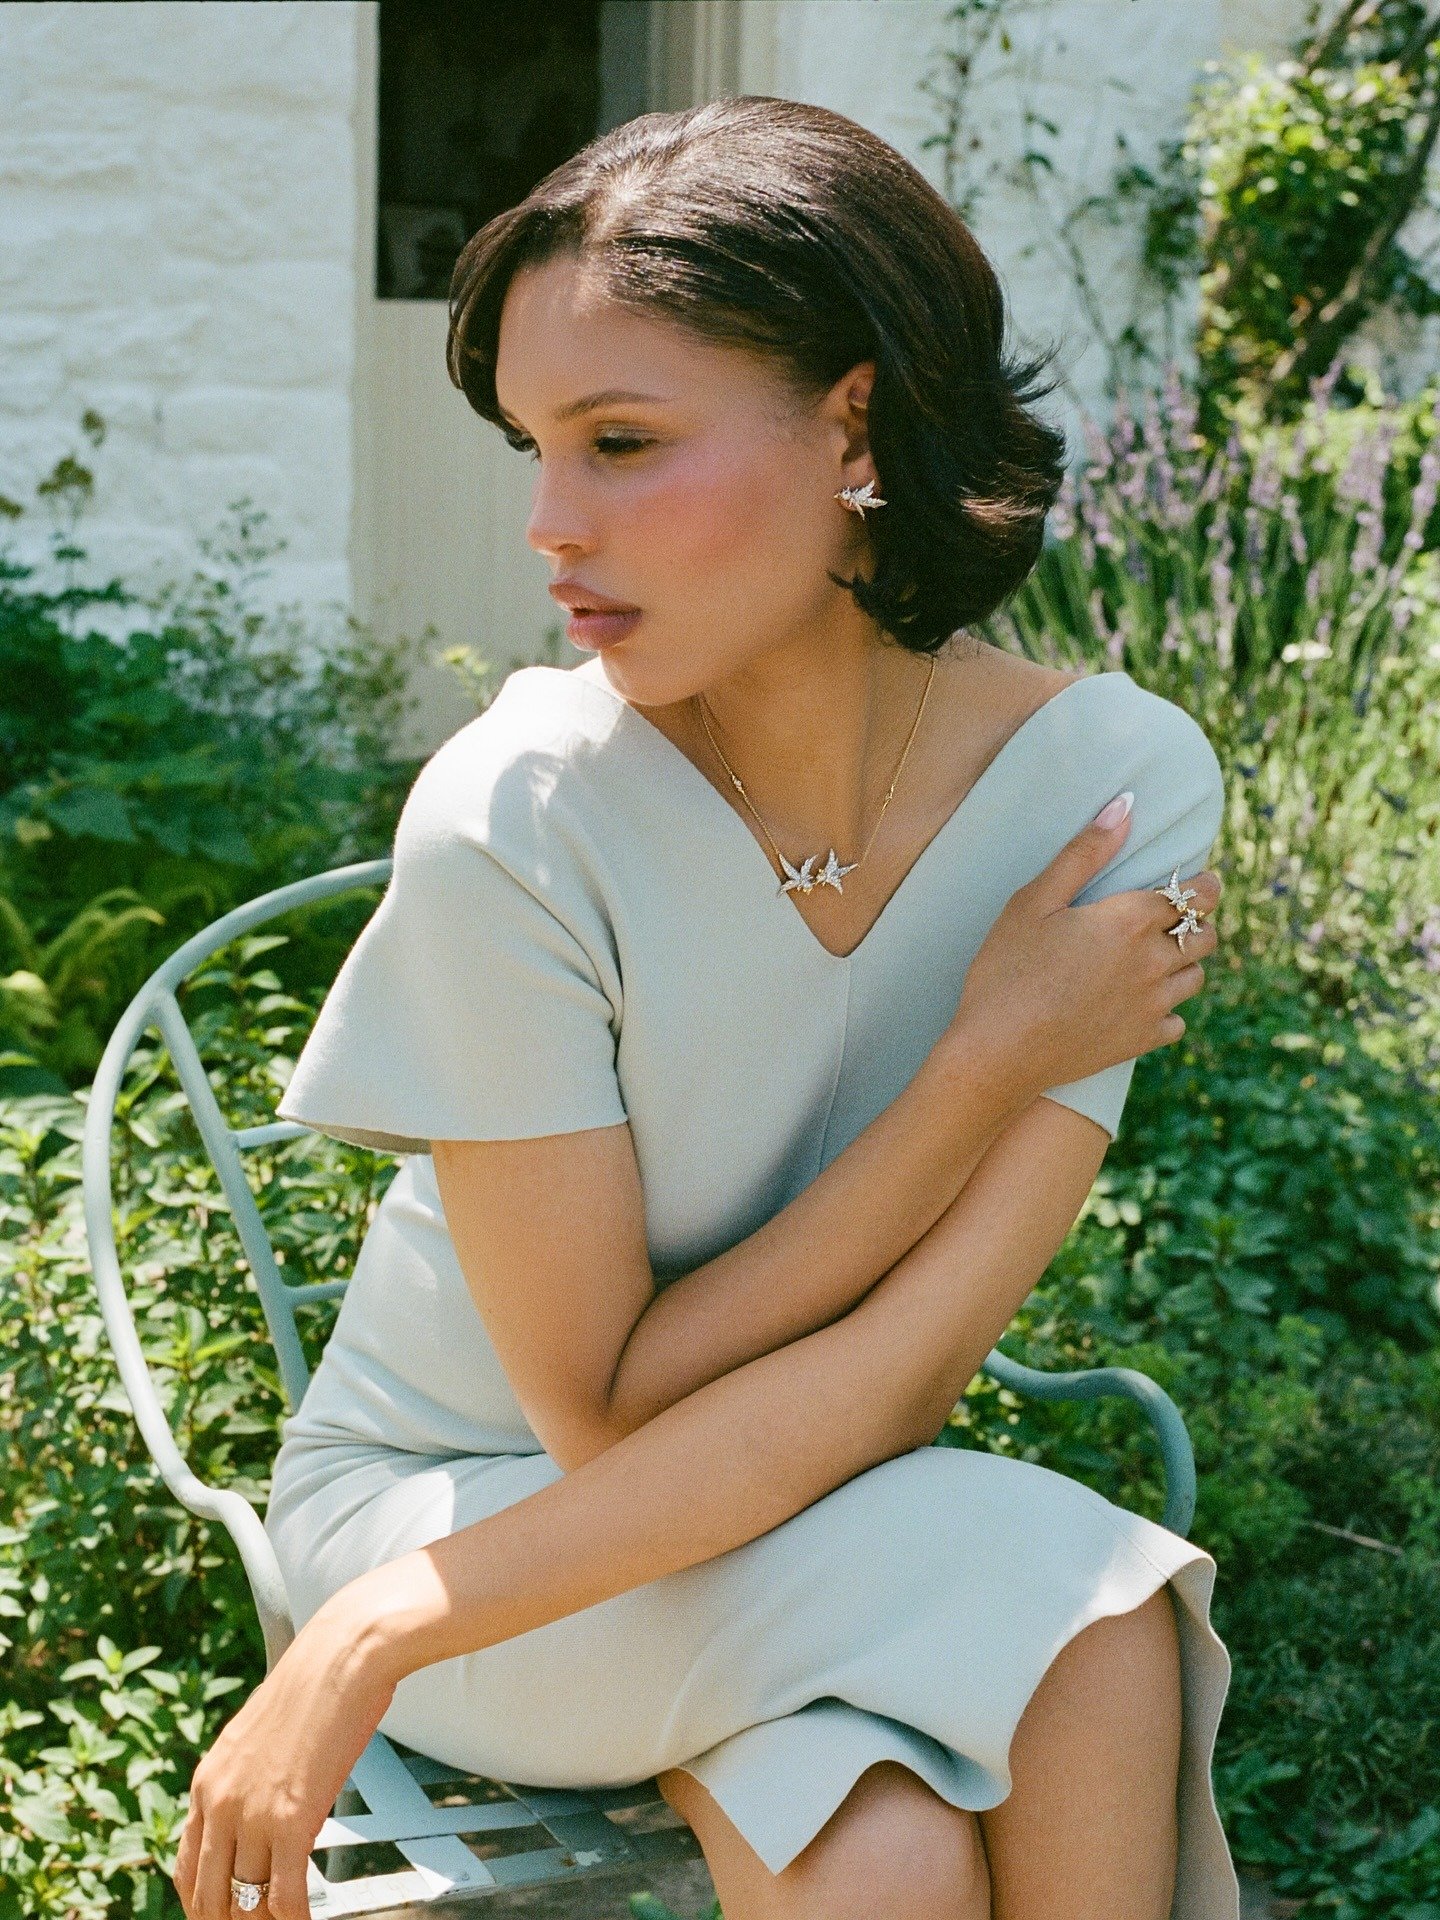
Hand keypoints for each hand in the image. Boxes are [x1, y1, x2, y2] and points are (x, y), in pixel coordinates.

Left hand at [172, 1595, 398, 1919]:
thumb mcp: (261, 1734)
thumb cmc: (317, 1683)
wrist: (343, 1654)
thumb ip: (251, 1777)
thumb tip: (268, 1811)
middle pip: (209, 1895)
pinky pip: (283, 1897)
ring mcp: (251, 1814)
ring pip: (244, 1902)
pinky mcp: (290, 1822)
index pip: (186, 1867)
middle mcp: (218, 1802)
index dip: (204, 1901)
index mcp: (207, 1780)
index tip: (224, 1914)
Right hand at [950, 795, 1222, 1098]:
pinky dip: (1166, 1010)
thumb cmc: (1007, 971)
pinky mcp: (1141, 1041)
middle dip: (1197, 922)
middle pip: (1205, 936)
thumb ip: (1083, 853)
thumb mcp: (1034, 902)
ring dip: (1185, 964)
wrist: (998, 1052)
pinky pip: (1177, 1022)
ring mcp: (1152, 1006)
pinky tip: (1140, 1003)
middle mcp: (1153, 962)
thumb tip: (1125, 805)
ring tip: (1156, 959)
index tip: (1200, 882)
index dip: (1204, 885)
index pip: (1198, 895)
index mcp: (1131, 920)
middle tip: (1174, 919)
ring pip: (1196, 978)